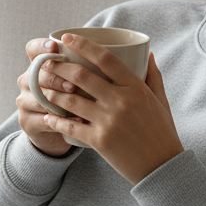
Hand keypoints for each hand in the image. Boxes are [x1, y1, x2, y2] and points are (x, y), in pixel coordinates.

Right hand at [16, 37, 88, 157]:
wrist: (58, 130)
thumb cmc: (74, 99)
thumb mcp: (79, 81)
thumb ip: (85, 69)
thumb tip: (104, 59)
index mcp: (38, 65)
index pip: (33, 49)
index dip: (42, 46)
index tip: (56, 47)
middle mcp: (27, 80)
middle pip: (37, 74)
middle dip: (57, 79)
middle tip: (74, 86)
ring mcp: (24, 101)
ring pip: (39, 97)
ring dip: (61, 101)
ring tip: (81, 105)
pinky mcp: (26, 121)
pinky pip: (44, 119)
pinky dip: (63, 121)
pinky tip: (79, 121)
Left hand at [37, 34, 183, 184]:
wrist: (163, 167)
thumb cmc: (162, 132)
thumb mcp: (161, 101)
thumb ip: (153, 76)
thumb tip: (148, 54)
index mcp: (135, 87)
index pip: (105, 58)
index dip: (83, 44)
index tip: (66, 38)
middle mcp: (120, 101)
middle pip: (81, 75)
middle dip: (59, 66)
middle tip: (47, 63)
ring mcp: (108, 121)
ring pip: (71, 99)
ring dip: (53, 92)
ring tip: (42, 88)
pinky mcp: (100, 140)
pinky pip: (70, 126)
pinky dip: (56, 120)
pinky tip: (48, 116)